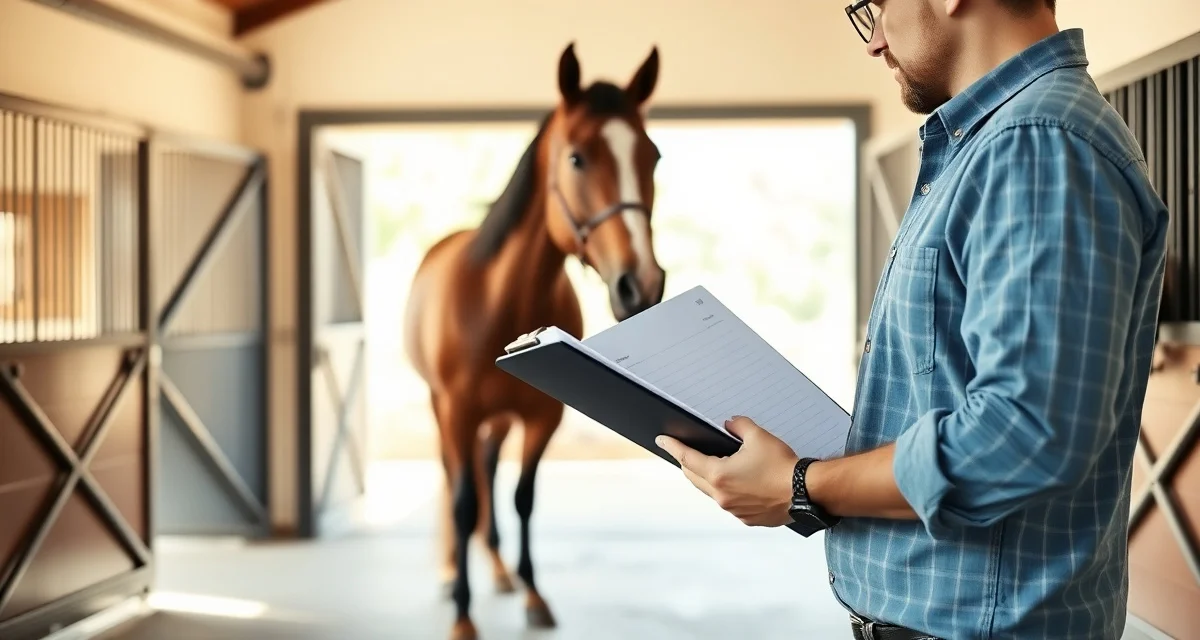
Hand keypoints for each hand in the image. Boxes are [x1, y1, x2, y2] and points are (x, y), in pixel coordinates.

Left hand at [655, 415, 799, 527]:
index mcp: (719, 475)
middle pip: (694, 477)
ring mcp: (733, 510)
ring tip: (711, 466)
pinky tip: (736, 483)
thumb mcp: (758, 436)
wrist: (806, 492)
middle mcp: (722, 496)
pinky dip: (727, 491)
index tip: (662, 440)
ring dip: (707, 478)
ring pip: (711, 492)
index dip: (673, 447)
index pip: (687, 459)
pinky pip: (729, 503)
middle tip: (684, 452)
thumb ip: (739, 426)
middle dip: (687, 463)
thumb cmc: (783, 465)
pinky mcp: (746, 518)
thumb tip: (730, 424)